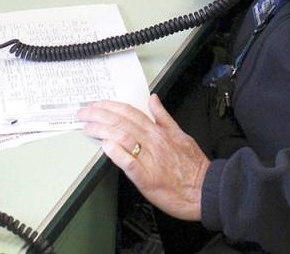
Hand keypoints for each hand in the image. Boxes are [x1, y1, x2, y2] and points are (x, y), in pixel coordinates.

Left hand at [78, 94, 209, 220]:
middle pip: (121, 122)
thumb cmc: (193, 166)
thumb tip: (153, 100)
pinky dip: (116, 153)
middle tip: (83, 113)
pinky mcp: (147, 178)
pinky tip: (105, 147)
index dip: (110, 106)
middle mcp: (152, 142)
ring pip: (122, 138)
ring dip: (102, 130)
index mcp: (159, 132)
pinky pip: (129, 163)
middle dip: (99, 115)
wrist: (205, 190)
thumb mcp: (180, 134)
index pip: (130, 112)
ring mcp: (149, 159)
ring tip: (88, 127)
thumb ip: (163, 117)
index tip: (96, 105)